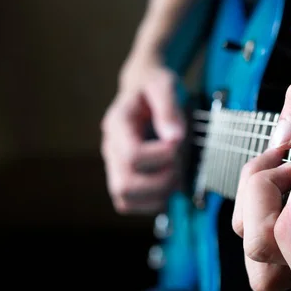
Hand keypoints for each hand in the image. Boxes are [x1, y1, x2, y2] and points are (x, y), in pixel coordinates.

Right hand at [101, 55, 184, 213]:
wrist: (145, 89)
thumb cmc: (155, 87)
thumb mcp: (165, 85)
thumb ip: (169, 108)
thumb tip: (174, 137)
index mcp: (117, 124)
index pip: (132, 155)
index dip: (162, 156)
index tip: (178, 141)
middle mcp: (111, 148)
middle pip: (124, 185)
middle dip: (161, 181)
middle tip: (179, 163)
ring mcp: (114, 166)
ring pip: (124, 199)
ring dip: (158, 194)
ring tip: (176, 174)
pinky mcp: (123, 177)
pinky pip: (129, 204)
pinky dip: (153, 202)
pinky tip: (169, 184)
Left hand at [232, 78, 290, 290]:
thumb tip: (283, 137)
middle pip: (265, 269)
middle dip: (260, 206)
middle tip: (286, 167)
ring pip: (256, 264)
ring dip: (249, 212)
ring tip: (273, 175)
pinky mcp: (285, 243)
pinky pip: (253, 243)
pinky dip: (248, 209)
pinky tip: (270, 181)